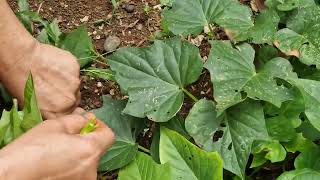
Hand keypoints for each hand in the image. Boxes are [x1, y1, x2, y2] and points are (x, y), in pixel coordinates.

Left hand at [0, 41, 80, 118]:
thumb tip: (54, 111)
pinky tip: (54, 65)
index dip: (65, 106)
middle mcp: (71, 100)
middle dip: (66, 93)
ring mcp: (75, 83)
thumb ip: (48, 112)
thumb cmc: (20, 83)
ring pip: (75, 83)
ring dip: (66, 80)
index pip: (71, 113)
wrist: (20, 60)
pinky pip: (74, 69)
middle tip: (53, 86)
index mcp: (60, 113)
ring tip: (51, 74)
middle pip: (75, 98)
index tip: (58, 99)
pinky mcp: (76, 67)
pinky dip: (66, 68)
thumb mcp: (31, 106)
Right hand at [0, 112, 114, 179]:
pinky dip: (73, 165)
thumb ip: (77, 120)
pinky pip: (80, 171)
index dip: (99, 126)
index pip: (109, 135)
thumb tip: (87, 119)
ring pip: (88, 161)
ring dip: (79, 153)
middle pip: (97, 149)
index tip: (88, 124)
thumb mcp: (55, 126)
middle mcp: (91, 168)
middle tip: (68, 135)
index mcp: (90, 149)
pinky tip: (57, 162)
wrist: (13, 175)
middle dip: (86, 139)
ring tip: (58, 150)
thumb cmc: (32, 150)